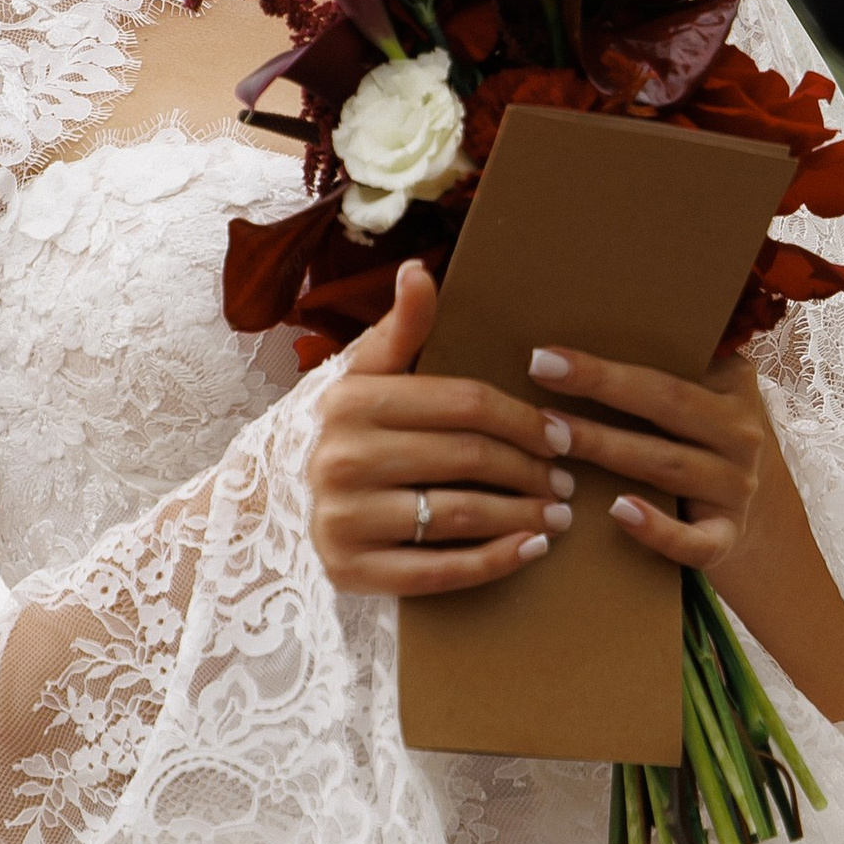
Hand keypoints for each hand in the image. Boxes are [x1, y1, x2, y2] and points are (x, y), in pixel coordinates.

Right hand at [310, 260, 573, 596]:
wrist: (276, 501)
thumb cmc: (346, 429)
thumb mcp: (366, 372)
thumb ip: (401, 327)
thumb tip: (418, 270)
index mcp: (352, 400)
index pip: (464, 404)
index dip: (522, 418)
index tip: (559, 434)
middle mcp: (342, 458)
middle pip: (469, 458)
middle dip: (530, 470)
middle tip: (567, 480)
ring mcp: (343, 519)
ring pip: (461, 515)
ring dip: (523, 515)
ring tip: (559, 513)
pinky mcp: (350, 572)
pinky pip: (439, 572)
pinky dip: (495, 561)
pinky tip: (532, 548)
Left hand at [526, 342, 766, 574]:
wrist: (749, 510)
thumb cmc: (695, 438)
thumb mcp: (696, 394)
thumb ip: (659, 366)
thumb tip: (567, 344)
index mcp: (733, 385)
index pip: (671, 363)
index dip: (608, 361)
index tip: (549, 352)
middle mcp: (741, 433)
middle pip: (666, 403)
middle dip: (600, 385)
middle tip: (541, 371)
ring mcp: (736, 487)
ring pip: (666, 465)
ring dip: (608, 448)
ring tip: (554, 437)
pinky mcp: (727, 536)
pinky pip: (696, 540)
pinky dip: (659, 530)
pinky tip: (618, 511)